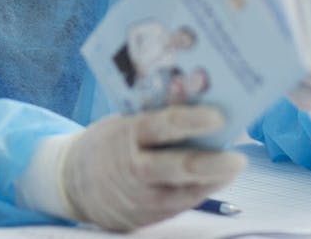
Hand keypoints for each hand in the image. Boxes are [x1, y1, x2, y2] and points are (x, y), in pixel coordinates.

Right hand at [58, 106, 245, 230]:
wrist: (71, 184)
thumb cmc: (107, 143)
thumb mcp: (124, 121)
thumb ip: (157, 112)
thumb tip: (195, 91)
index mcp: (127, 135)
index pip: (163, 126)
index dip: (192, 121)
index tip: (219, 116)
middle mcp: (134, 169)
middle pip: (179, 168)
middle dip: (213, 164)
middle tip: (238, 158)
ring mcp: (140, 199)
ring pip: (186, 193)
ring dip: (214, 180)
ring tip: (233, 166)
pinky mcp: (145, 219)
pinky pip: (181, 206)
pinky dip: (200, 191)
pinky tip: (214, 180)